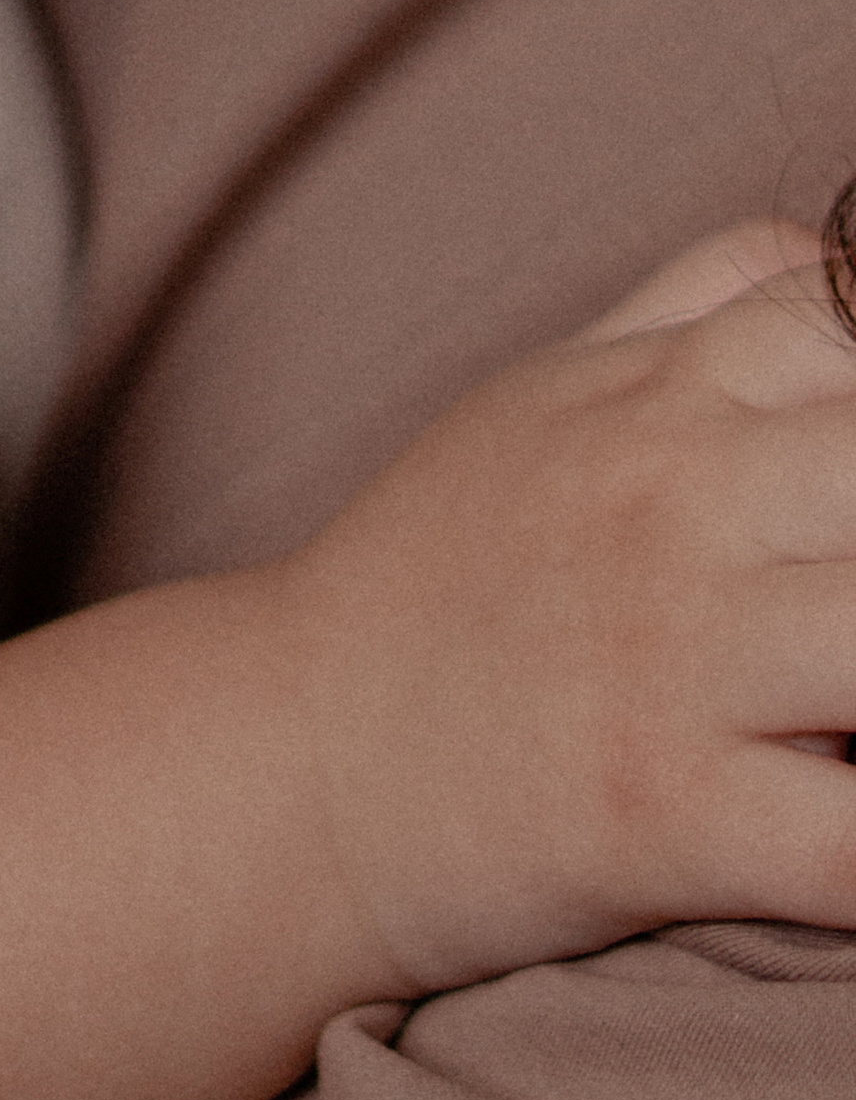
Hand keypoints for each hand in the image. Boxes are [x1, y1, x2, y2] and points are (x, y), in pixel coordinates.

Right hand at [263, 216, 855, 997]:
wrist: (300, 756)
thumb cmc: (442, 571)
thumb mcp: (548, 394)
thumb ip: (692, 308)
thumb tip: (836, 253)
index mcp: (660, 396)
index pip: (848, 312)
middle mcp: (675, 501)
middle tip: (850, 583)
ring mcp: (675, 656)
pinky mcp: (668, 816)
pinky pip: (851, 845)